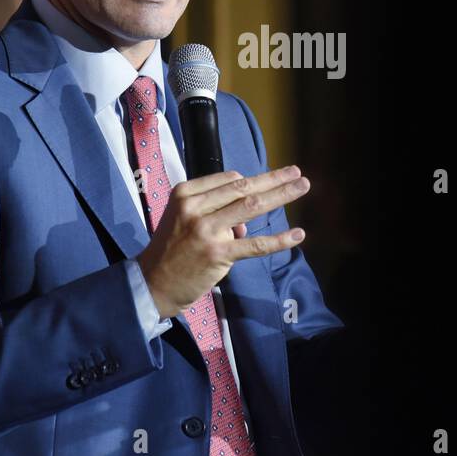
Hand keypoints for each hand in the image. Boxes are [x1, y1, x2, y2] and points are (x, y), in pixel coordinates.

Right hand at [137, 166, 309, 318]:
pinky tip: (298, 234)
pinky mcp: (218, 254)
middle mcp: (195, 208)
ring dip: (281, 195)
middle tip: (297, 172)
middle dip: (273, 179)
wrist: (153, 283)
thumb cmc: (172, 248)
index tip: (262, 188)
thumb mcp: (183, 217)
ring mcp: (207, 230)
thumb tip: (245, 221)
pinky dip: (279, 239)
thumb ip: (214, 210)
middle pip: (243, 188)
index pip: (228, 179)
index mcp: (186, 193)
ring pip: (251, 207)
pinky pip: (255, 245)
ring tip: (303, 186)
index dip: (249, 183)